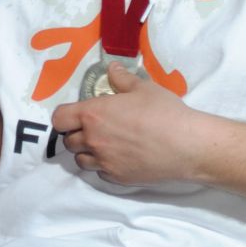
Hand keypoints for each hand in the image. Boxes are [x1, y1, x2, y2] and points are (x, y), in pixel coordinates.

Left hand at [51, 66, 203, 182]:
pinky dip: (104, 166)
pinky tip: (119, 158)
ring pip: (80, 160)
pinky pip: (99, 173)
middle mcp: (93, 139)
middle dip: (77, 134)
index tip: (77, 114)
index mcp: (93, 114)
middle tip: (94, 128)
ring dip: (87, 152)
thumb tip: (112, 68)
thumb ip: (122, 78)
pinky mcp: (117, 178)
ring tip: (105, 144)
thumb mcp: (143, 88)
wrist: (186, 145)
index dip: (65, 116)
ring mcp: (104, 162)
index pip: (59, 119)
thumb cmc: (164, 112)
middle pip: (68, 141)